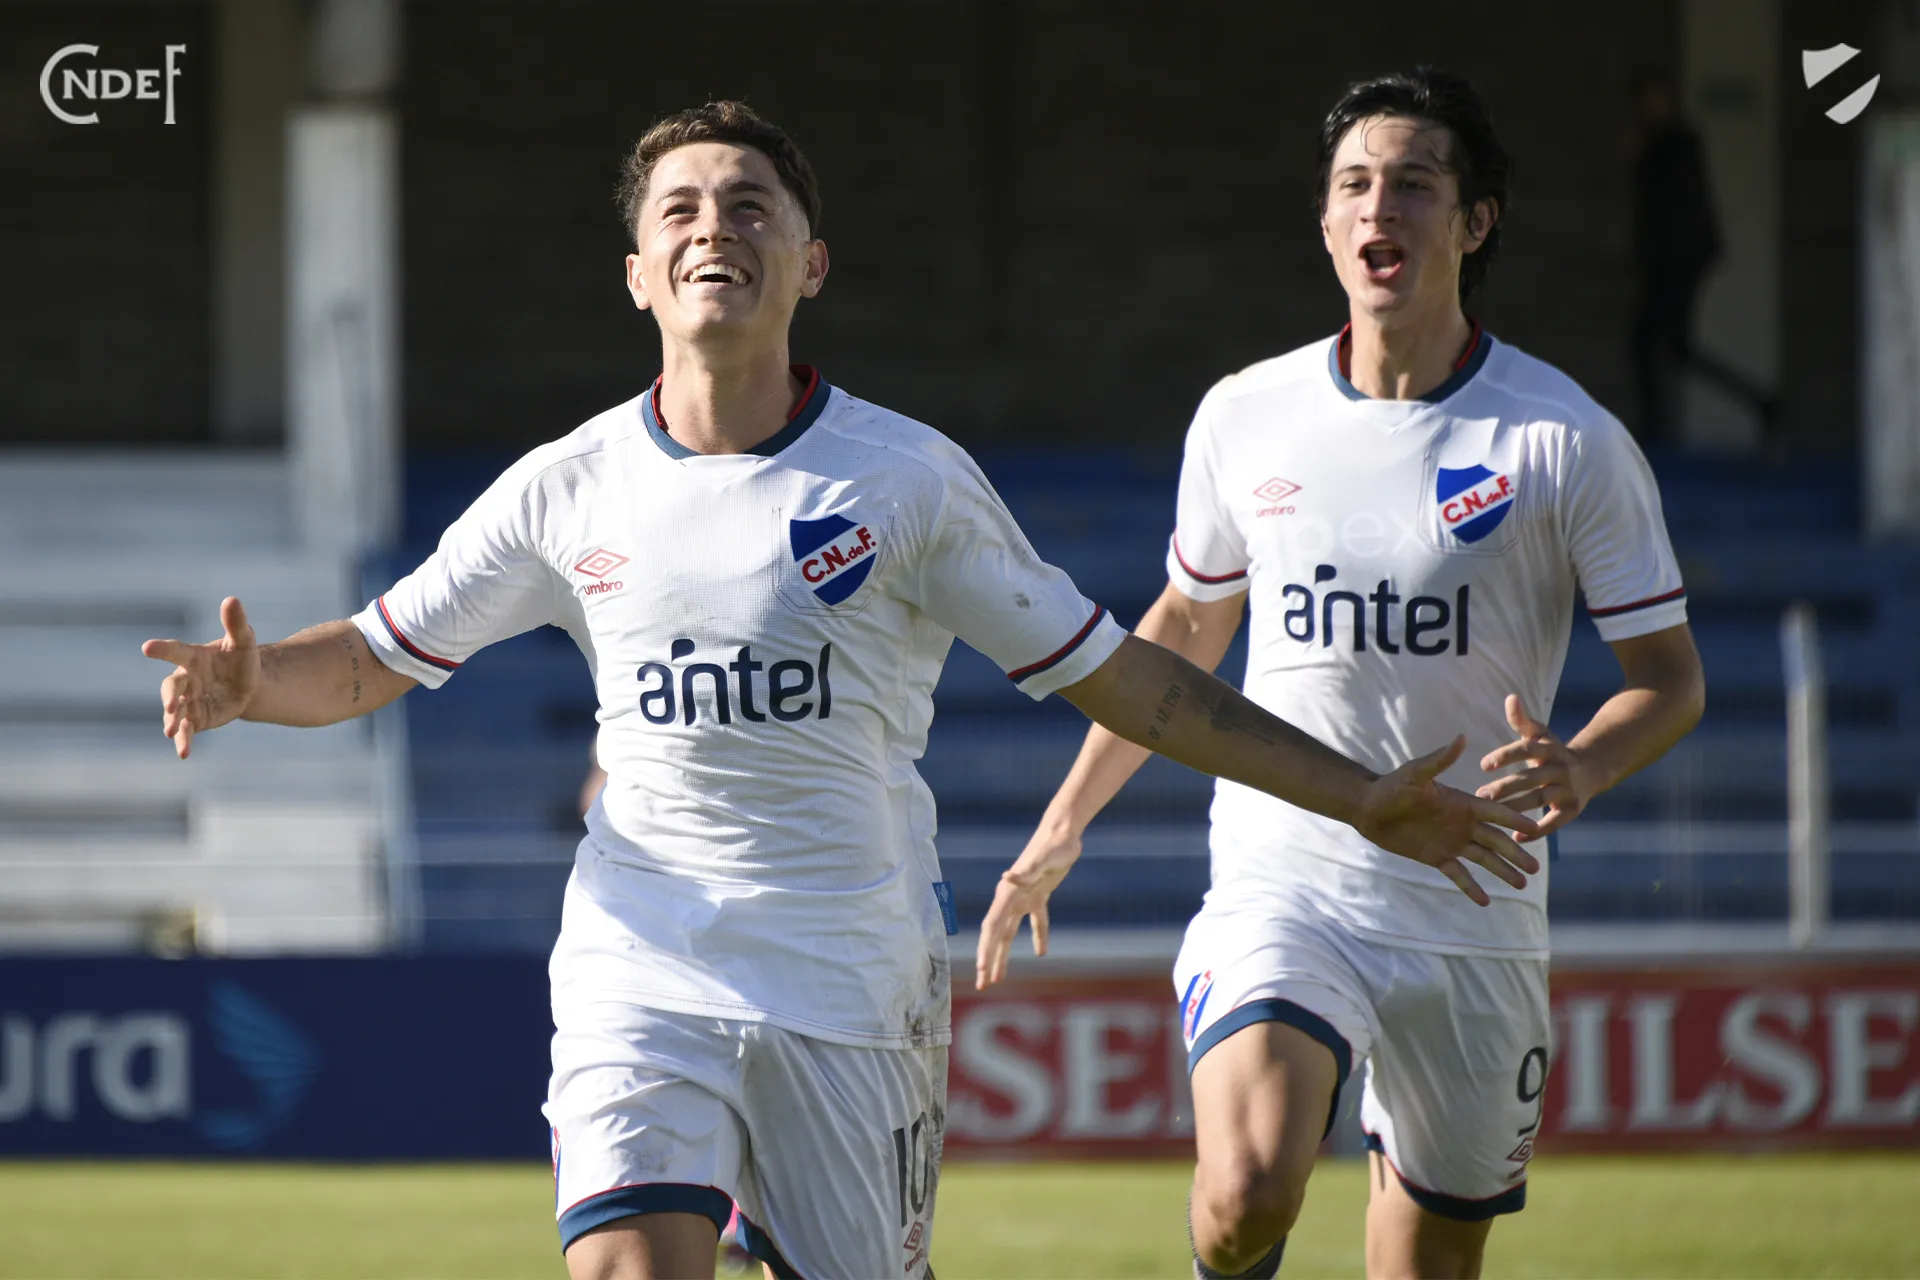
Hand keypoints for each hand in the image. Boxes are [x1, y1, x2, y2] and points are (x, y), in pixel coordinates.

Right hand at [141, 597, 260, 758]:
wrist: (250, 685)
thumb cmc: (241, 658)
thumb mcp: (244, 641)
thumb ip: (236, 623)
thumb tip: (231, 599)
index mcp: (192, 657)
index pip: (175, 651)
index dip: (162, 649)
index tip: (147, 647)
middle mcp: (185, 679)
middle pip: (172, 687)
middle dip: (170, 697)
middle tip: (172, 706)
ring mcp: (188, 701)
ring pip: (175, 712)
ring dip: (173, 721)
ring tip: (171, 731)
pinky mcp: (196, 719)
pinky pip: (187, 731)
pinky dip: (184, 741)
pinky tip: (184, 753)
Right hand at [974, 820, 1082, 989]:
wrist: (1063, 831)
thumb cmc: (1053, 844)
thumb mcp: (1043, 859)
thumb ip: (1026, 871)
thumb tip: (1006, 877)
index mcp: (1008, 892)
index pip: (992, 926)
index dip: (985, 949)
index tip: (981, 969)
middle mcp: (1011, 896)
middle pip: (996, 935)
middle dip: (988, 960)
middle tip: (983, 984)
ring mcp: (1024, 897)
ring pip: (1010, 933)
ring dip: (1004, 955)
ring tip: (999, 979)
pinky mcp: (1040, 895)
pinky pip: (1037, 921)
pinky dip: (1039, 936)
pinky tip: (1042, 953)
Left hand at [1353, 736, 1540, 905]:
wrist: (1368, 808)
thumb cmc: (1392, 787)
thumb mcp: (1416, 773)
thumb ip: (1440, 760)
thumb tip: (1461, 737)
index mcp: (1462, 804)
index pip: (1495, 812)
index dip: (1515, 820)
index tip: (1535, 827)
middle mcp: (1462, 824)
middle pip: (1496, 840)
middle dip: (1516, 852)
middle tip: (1536, 868)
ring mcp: (1451, 842)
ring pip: (1484, 859)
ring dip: (1502, 870)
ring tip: (1522, 884)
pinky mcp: (1436, 857)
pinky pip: (1458, 874)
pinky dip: (1471, 887)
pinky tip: (1486, 900)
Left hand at [1476, 694, 1594, 835]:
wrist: (1592, 769)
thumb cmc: (1554, 751)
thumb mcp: (1540, 735)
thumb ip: (1521, 721)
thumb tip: (1510, 697)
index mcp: (1550, 749)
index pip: (1527, 750)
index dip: (1506, 756)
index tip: (1484, 765)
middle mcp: (1561, 769)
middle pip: (1530, 778)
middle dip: (1505, 787)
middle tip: (1480, 794)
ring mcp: (1568, 790)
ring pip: (1539, 800)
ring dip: (1516, 808)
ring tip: (1492, 814)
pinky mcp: (1573, 810)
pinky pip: (1554, 823)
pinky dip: (1537, 832)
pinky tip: (1516, 838)